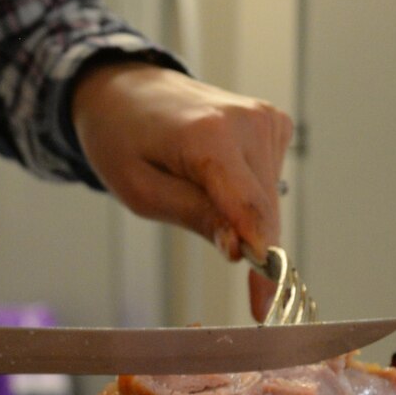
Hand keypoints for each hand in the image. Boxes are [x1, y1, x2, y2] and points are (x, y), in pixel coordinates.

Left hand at [70, 63, 292, 289]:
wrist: (126, 89)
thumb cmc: (122, 139)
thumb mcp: (141, 190)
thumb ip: (194, 217)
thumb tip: (239, 249)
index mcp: (209, 135)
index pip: (250, 210)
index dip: (261, 262)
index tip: (264, 304)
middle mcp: (247, 121)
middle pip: (264, 212)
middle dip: (245, 241)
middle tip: (217, 250)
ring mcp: (265, 118)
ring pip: (271, 201)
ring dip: (243, 216)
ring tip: (195, 187)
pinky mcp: (273, 121)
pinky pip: (271, 180)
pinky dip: (248, 194)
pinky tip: (216, 176)